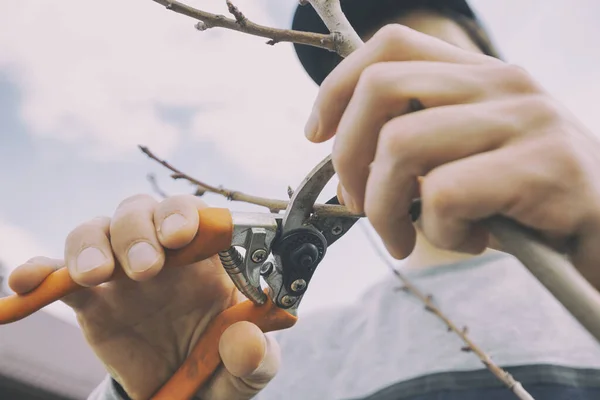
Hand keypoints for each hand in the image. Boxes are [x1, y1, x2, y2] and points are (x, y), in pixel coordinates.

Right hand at [8, 194, 279, 399]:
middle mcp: (166, 254)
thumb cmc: (220, 365)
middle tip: (147, 266)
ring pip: (100, 229)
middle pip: (145, 210)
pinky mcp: (92, 298)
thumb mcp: (247, 369)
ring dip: (95, 243)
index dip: (188, 215)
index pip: (199, 216)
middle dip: (141, 228)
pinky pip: (60, 275)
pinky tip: (28, 280)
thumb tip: (247, 341)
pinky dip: (42, 270)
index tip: (183, 234)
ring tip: (98, 274)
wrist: (182, 389)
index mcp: (210, 260)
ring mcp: (125, 271)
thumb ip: (255, 358)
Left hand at [305, 24, 599, 281]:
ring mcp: (525, 119)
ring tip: (405, 238)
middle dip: (348, 157)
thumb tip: (347, 160)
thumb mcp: (468, 156)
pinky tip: (467, 240)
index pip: (390, 46)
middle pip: (380, 88)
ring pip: (401, 144)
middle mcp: (501, 83)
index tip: (315, 135)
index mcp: (478, 74)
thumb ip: (418, 143)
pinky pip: (446, 194)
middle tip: (360, 205)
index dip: (336, 87)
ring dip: (385, 208)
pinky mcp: (544, 167)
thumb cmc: (527, 198)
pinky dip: (439, 232)